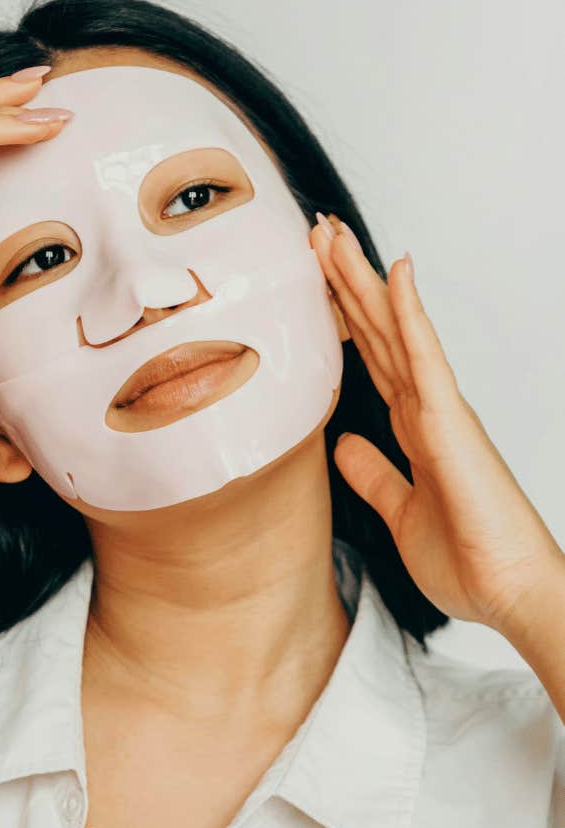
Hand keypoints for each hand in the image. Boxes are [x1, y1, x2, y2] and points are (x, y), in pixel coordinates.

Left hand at [310, 213, 563, 634]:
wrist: (512, 595)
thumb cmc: (469, 559)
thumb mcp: (398, 511)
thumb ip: (373, 474)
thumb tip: (341, 443)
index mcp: (414, 427)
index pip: (371, 356)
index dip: (343, 315)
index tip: (317, 276)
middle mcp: (427, 407)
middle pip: (376, 330)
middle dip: (345, 281)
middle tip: (316, 232)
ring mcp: (440, 409)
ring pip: (393, 328)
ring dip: (362, 280)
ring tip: (332, 234)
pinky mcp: (452, 421)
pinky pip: (425, 354)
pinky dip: (408, 311)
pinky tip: (394, 270)